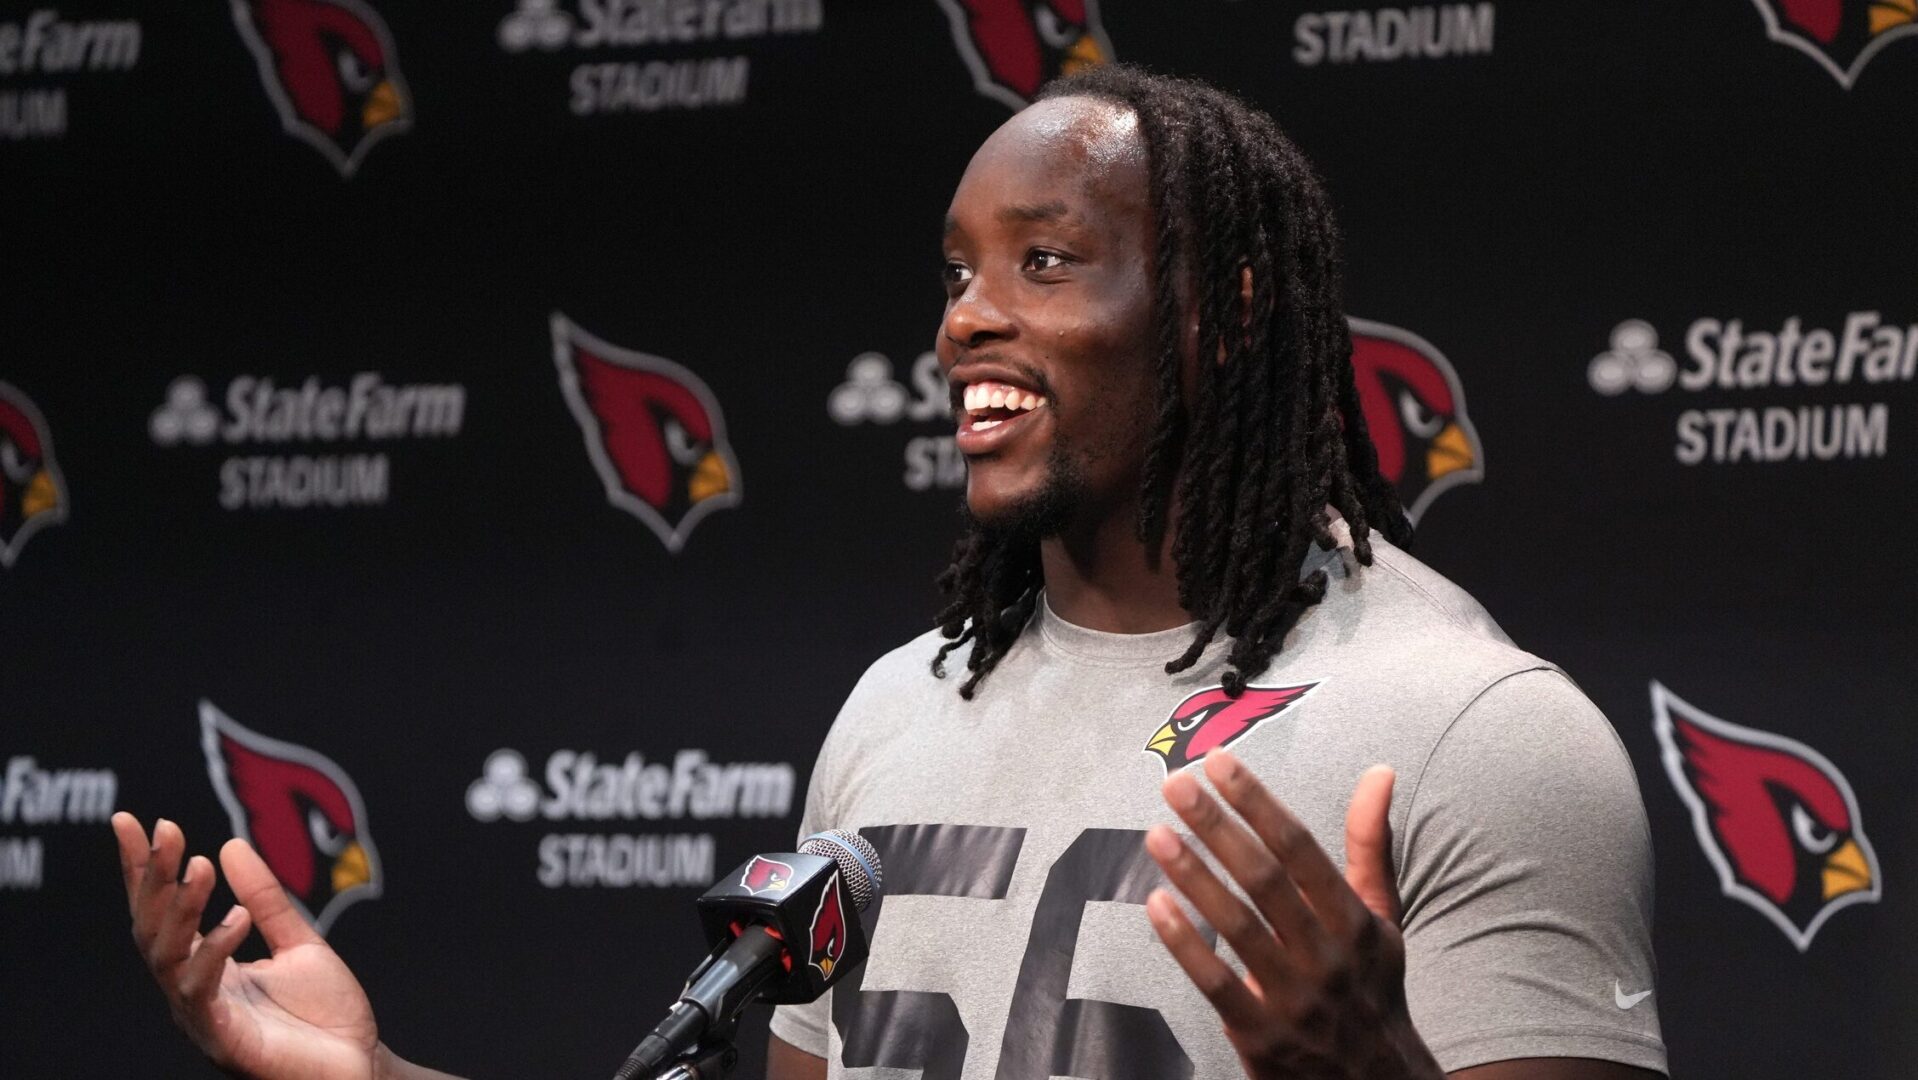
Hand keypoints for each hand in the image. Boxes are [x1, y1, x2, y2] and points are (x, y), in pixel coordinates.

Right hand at [114, 813, 385, 1079]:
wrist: (359, 1065)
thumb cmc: (326, 1014)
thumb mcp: (299, 942)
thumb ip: (266, 899)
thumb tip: (229, 845)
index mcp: (205, 967)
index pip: (163, 911)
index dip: (145, 868)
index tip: (134, 819)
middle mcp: (192, 990)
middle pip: (153, 929)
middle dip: (153, 878)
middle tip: (164, 829)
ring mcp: (202, 1017)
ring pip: (165, 957)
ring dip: (178, 908)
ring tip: (196, 865)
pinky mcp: (222, 1039)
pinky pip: (201, 991)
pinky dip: (213, 950)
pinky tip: (235, 917)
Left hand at [1143, 752, 1443, 1079]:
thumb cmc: (1370, 987)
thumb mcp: (1381, 918)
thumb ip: (1369, 845)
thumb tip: (1379, 771)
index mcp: (1355, 920)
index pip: (1301, 848)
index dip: (1258, 803)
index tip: (1220, 762)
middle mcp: (1328, 955)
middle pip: (1265, 880)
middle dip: (1217, 827)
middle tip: (1176, 784)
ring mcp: (1295, 998)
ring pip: (1238, 928)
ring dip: (1195, 877)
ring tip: (1156, 834)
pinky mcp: (1262, 1036)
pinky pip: (1218, 984)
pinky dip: (1185, 945)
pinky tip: (1155, 904)